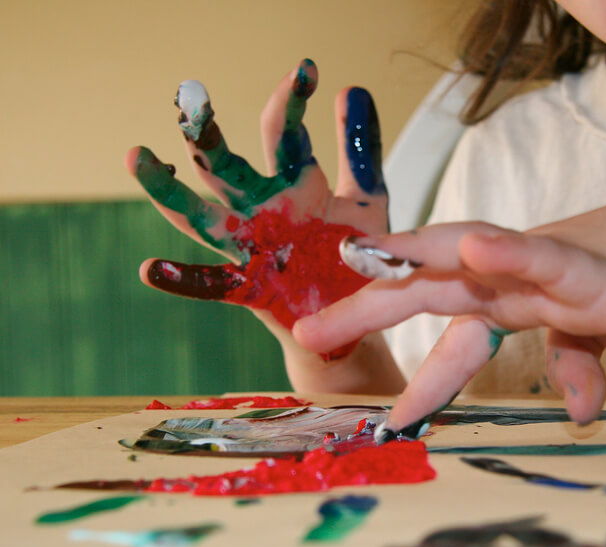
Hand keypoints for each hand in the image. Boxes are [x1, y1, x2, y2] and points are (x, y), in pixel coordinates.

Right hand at [128, 60, 399, 388]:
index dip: (292, 101)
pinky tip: (149, 269)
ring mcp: (252, 246)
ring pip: (202, 215)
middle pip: (227, 166)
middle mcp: (265, 208)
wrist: (359, 314)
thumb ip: (360, 151)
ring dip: (168, 190)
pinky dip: (180, 279)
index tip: (307, 72)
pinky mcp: (251, 287)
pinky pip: (211, 283)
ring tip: (137, 157)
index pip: (282, 132)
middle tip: (189, 100)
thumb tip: (352, 89)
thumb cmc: (357, 254)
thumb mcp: (366, 199)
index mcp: (295, 183)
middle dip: (208, 135)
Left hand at [294, 170, 605, 433]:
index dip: (393, 340)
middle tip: (308, 336)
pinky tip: (475, 251)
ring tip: (363, 266)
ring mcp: (554, 267)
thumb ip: (579, 359)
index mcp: (514, 292)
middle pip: (430, 286)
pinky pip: (548, 259)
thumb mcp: (605, 332)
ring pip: (473, 261)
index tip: (350, 373)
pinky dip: (511, 255)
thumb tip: (579, 410)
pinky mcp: (599, 268)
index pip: (442, 316)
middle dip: (368, 308)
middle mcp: (520, 276)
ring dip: (415, 264)